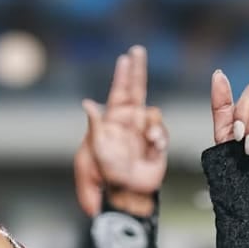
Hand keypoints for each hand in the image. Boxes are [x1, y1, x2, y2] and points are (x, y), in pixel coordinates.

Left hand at [77, 44, 168, 215]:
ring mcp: (143, 135)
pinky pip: (161, 134)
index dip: (124, 75)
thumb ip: (95, 126)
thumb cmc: (104, 177)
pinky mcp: (157, 148)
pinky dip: (159, 137)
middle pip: (136, 92)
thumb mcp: (93, 151)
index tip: (126, 57)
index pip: (119, 93)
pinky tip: (153, 146)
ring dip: (152, 123)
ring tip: (148, 138)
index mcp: (112, 123)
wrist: (124, 196)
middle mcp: (128, 125)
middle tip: (138, 51)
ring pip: (153, 114)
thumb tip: (87, 103)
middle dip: (137, 71)